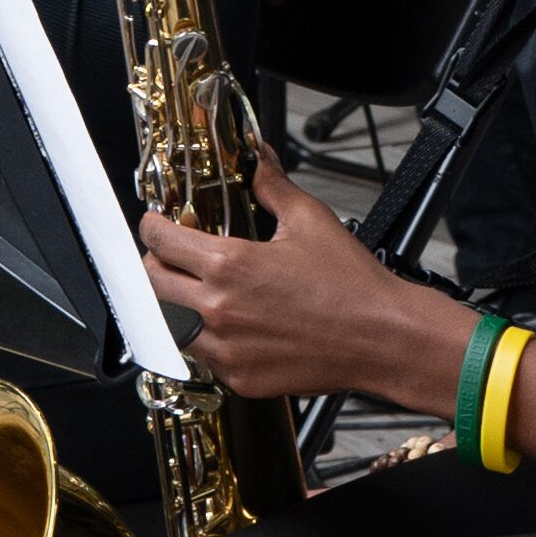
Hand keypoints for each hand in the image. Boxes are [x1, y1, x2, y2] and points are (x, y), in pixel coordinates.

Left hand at [137, 146, 461, 406]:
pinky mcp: (240, 378)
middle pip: (153, 285)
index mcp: (230, 265)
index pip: (160, 242)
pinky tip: (227, 323)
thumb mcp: (309, 220)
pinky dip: (205, 339)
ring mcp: (227, 350)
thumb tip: (259, 159)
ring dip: (174, 305)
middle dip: (155, 264)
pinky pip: (202, 357)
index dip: (152, 227)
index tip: (155, 224)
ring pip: (170, 326)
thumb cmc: (352, 285)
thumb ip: (271, 186)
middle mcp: (219, 310)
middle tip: (169, 255)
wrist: (383, 338)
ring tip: (196, 291)